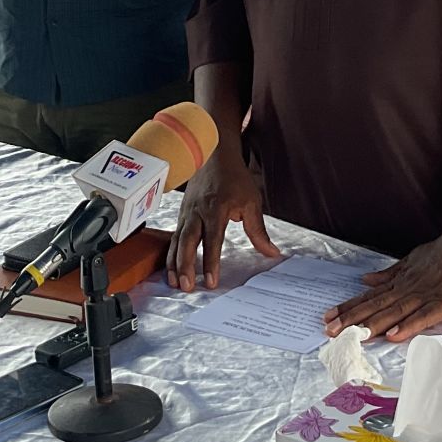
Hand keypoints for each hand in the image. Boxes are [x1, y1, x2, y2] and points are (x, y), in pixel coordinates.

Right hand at [166, 148, 279, 290]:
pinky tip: (170, 269)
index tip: (211, 281)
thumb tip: (271, 253)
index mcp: (216, 209)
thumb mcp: (251, 202)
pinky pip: (173, 237)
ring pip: (176, 241)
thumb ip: (258, 230)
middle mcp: (197, 212)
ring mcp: (186, 213)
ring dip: (174, 263)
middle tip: (186, 287)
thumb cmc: (234, 177)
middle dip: (185, 266)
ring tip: (174, 283)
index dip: (211, 262)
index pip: (213, 240)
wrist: (214, 154)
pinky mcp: (181, 214)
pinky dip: (169, 254)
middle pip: (188, 242)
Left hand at [326, 230, 441, 342]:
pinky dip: (407, 326)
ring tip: (352, 336)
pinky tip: (393, 335)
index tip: (328, 317)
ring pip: (393, 312)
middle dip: (351, 319)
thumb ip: (390, 274)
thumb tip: (366, 280)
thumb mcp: (412, 260)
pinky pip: (423, 317)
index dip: (349, 308)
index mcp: (401, 281)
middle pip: (375, 306)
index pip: (370, 297)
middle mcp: (407, 289)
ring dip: (372, 325)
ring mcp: (425, 296)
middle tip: (329, 330)